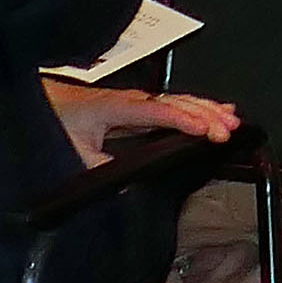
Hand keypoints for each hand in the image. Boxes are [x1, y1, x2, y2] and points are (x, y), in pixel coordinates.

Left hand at [45, 82, 237, 165]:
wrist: (48, 100)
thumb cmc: (61, 121)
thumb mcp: (74, 152)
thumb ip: (101, 168)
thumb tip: (125, 183)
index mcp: (118, 108)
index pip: (158, 112)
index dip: (183, 120)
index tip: (204, 130)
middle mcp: (134, 99)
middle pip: (177, 103)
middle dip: (205, 114)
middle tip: (229, 129)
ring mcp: (141, 99)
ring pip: (181, 100)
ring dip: (208, 108)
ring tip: (233, 119)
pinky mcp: (144, 103)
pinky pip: (178, 102)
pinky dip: (201, 105)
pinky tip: (218, 107)